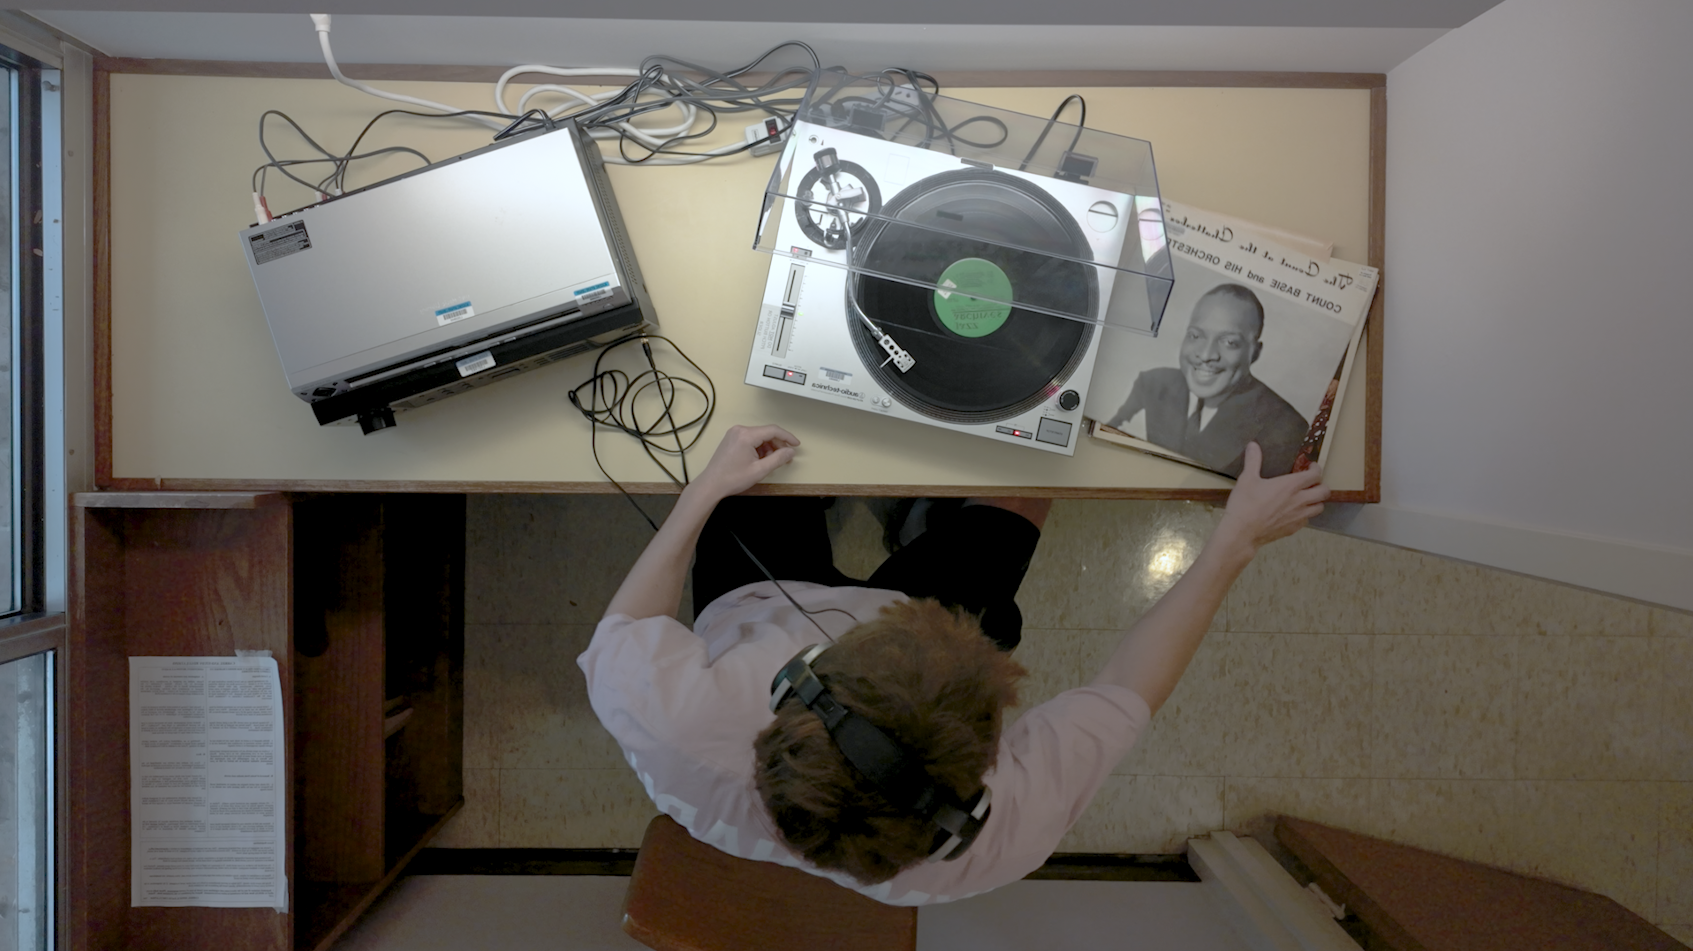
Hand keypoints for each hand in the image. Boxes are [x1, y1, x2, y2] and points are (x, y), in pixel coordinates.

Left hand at [691, 424, 799, 501]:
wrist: (711, 484)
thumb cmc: (733, 478)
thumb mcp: (760, 470)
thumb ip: (778, 459)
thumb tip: (791, 452)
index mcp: (746, 435)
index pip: (773, 430)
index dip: (787, 437)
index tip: (797, 445)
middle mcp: (739, 430)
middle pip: (766, 433)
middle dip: (778, 444)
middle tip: (786, 458)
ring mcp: (734, 433)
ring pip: (759, 436)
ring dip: (768, 447)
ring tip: (772, 461)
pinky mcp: (731, 439)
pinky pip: (750, 439)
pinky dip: (759, 447)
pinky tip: (761, 459)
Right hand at [1216, 442, 1328, 558]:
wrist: (1242, 532)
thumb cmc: (1245, 504)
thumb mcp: (1247, 479)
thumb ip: (1253, 461)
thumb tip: (1253, 445)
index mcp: (1290, 485)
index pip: (1315, 475)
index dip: (1316, 469)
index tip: (1310, 467)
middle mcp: (1300, 500)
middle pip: (1324, 492)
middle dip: (1321, 485)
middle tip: (1312, 483)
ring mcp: (1298, 516)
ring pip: (1319, 508)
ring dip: (1316, 501)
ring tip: (1306, 498)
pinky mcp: (1293, 529)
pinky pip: (1307, 520)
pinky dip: (1305, 514)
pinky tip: (1294, 513)